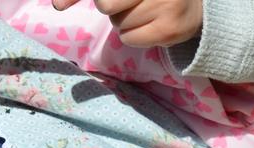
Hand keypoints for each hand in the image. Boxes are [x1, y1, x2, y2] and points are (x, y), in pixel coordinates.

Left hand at [52, 0, 201, 47]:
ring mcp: (165, 4)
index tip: (57, 5)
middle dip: (111, 5)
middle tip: (130, 2)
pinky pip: (130, 39)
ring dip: (125, 20)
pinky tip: (152, 25)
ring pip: (118, 23)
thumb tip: (57, 4)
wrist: (195, 4)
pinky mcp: (170, 28)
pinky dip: (135, 35)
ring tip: (146, 11)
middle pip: (106, 4)